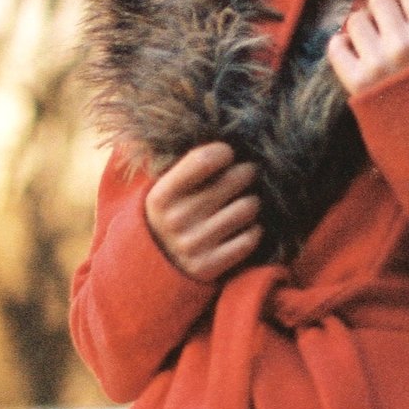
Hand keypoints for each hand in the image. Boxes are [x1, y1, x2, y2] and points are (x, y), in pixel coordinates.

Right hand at [143, 141, 261, 280]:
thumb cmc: (173, 214)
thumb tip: (233, 141)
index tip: (227, 154)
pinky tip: (244, 227)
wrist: (155, 267)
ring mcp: (193, 245)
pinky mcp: (209, 266)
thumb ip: (192, 167)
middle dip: (246, 173)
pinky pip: (250, 238)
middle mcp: (176, 220)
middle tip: (246, 174)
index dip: (223, 152)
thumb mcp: (168, 189)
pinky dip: (253, 230)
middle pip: (235, 179)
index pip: (203, 160)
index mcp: (162, 196)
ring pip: (248, 207)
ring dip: (252, 202)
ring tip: (244, 202)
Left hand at [327, 0, 408, 96]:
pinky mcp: (355, 82)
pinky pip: (335, 47)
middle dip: (381, 7)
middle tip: (387, 21)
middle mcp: (401, 45)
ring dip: (363, 28)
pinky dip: (342, 47)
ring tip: (374, 43)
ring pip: (355, 21)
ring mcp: (376, 63)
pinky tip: (354, 53)